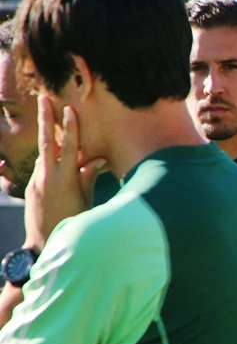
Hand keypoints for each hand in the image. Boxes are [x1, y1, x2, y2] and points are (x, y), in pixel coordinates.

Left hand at [23, 96, 105, 248]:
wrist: (43, 244)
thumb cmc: (72, 224)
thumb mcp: (86, 201)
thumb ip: (89, 178)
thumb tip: (98, 159)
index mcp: (65, 179)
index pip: (69, 147)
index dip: (70, 128)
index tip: (69, 109)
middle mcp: (47, 177)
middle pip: (46, 142)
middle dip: (46, 119)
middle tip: (43, 98)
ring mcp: (36, 181)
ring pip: (45, 155)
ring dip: (51, 141)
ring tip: (53, 124)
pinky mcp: (31, 188)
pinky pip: (43, 168)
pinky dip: (51, 161)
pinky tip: (59, 163)